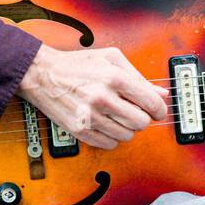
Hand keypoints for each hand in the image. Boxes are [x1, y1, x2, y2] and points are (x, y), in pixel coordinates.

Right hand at [18, 44, 169, 149]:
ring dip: (127, 128)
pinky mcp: (79, 130)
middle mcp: (103, 98)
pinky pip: (109, 144)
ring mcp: (90, 116)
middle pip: (141, 123)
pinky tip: (107, 124)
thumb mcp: (112, 59)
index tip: (157, 111)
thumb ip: (139, 77)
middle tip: (136, 111)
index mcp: (115, 78)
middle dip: (143, 118)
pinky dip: (113, 137)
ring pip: (127, 135)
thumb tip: (161, 94)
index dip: (159, 109)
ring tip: (118, 116)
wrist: (43, 74)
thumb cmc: (78, 64)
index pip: (151, 103)